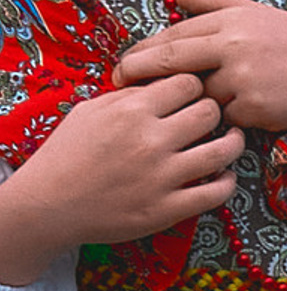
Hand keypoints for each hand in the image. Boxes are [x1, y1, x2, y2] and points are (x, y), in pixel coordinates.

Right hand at [0, 77, 244, 282]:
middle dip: (213, 110)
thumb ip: (129, 95)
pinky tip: (223, 175)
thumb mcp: (90, 111)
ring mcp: (162, 176)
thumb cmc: (67, 154)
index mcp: (131, 111)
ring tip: (231, 138)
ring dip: (233, 142)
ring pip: (223, 150)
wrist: (48, 204)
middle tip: (210, 117)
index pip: (188, 83)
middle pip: (210, 112)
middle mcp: (151, 140)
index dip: (195, 86)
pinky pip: (217, 192)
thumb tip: (164, 82)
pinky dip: (227, 182)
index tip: (193, 94)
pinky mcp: (167, 208)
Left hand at [118, 0, 286, 175]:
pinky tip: (255, 109)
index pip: (175, 34)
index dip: (144, 49)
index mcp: (235, 20)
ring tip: (223, 97)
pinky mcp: (253, 107)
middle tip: (119, 81)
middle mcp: (235, 45)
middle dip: (139, 71)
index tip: (126, 61)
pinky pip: (225, 116)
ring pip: (200, 92)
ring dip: (203, 97)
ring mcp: (243, 77)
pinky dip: (232, 115)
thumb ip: (218, 3)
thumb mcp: (264, 16)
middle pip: (171, 60)